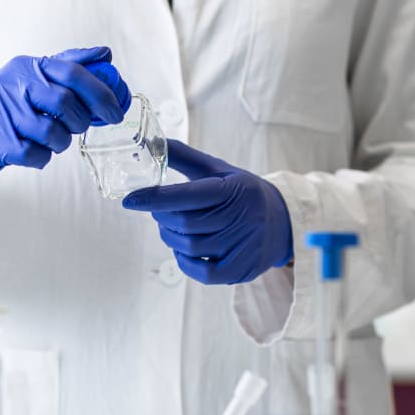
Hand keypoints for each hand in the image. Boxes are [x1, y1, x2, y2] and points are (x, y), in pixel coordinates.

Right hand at [0, 47, 130, 185]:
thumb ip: (68, 65)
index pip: (72, 72)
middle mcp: (14, 85)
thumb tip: (104, 55)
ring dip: (60, 142)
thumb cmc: (5, 105)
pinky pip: (35, 155)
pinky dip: (42, 157)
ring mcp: (4, 114)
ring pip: (53, 132)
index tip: (115, 111)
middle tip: (77, 127)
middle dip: (80, 120)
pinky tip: (33, 151)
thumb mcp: (31, 78)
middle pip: (65, 102)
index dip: (100, 93)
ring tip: (52, 139)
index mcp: (27, 67)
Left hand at [123, 140, 292, 284]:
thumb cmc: (242, 193)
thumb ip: (184, 157)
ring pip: (190, 247)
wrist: (284, 222)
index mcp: (234, 189)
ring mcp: (244, 246)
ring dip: (171, 238)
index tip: (129, 200)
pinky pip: (202, 272)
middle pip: (185, 223)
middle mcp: (243, 217)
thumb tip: (151, 142)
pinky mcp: (242, 270)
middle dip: (162, 217)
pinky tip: (184, 249)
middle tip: (158, 211)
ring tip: (172, 228)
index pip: (188, 195)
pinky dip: (184, 261)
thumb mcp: (219, 170)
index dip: (155, 198)